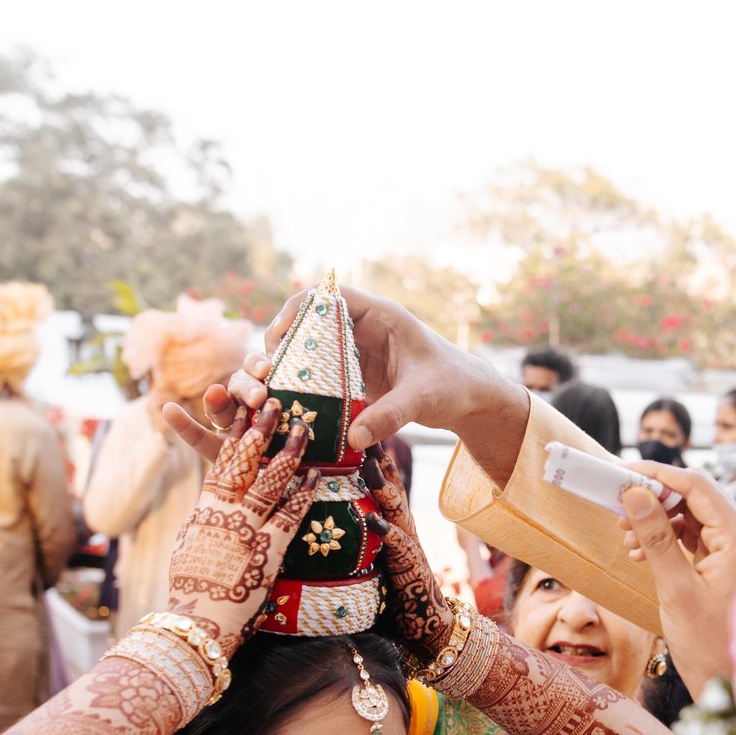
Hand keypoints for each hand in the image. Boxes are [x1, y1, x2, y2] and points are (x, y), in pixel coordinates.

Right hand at [162, 284, 526, 472]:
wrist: (470, 400)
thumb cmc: (453, 386)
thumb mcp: (423, 399)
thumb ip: (390, 415)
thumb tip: (354, 438)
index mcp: (379, 316)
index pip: (330, 295)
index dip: (299, 308)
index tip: (278, 334)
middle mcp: (362, 330)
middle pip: (311, 322)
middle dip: (282, 340)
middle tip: (264, 369)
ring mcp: (356, 354)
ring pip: (310, 349)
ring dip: (287, 365)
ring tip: (267, 388)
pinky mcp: (354, 377)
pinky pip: (319, 375)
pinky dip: (302, 386)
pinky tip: (286, 406)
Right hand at [164, 401, 319, 651]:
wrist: (197, 623)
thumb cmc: (190, 591)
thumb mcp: (190, 548)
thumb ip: (203, 523)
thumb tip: (209, 508)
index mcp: (204, 510)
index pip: (220, 462)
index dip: (233, 434)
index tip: (244, 410)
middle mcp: (225, 513)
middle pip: (245, 461)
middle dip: (262, 430)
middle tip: (278, 403)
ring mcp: (247, 529)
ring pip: (269, 481)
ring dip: (288, 453)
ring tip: (303, 429)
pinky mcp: (267, 550)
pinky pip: (289, 515)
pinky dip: (302, 494)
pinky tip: (316, 476)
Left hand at [362, 446, 459, 659]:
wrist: (424, 625)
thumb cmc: (389, 593)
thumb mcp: (365, 557)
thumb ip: (349, 537)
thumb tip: (311, 522)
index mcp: (389, 521)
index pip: (379, 480)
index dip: (367, 452)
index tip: (348, 425)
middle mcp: (400, 526)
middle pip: (389, 482)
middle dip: (376, 455)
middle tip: (360, 425)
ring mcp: (407, 543)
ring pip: (395, 506)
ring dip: (382, 484)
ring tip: (369, 462)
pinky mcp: (410, 566)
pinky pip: (398, 545)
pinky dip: (386, 531)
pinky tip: (373, 520)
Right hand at [617, 459, 735, 692]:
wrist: (729, 684)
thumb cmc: (709, 645)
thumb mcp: (676, 589)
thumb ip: (656, 538)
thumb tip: (634, 493)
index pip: (698, 486)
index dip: (658, 474)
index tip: (622, 473)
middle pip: (696, 497)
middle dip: (655, 497)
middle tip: (618, 506)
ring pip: (692, 516)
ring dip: (657, 520)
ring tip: (626, 536)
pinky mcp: (725, 564)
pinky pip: (693, 537)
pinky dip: (666, 539)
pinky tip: (641, 552)